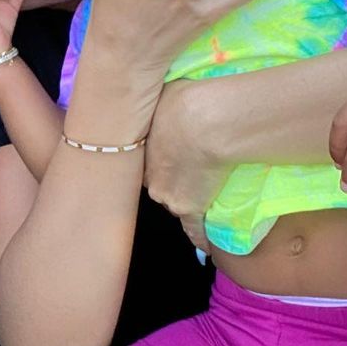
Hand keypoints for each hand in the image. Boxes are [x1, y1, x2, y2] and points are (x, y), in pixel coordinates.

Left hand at [146, 82, 225, 252]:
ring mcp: (170, 197)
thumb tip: (160, 94)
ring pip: (174, 202)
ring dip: (184, 198)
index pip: (145, 165)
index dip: (156, 161)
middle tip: (183, 171)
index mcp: (140, 153)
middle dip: (167, 180)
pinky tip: (205, 251)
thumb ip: (160, 106)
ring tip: (200, 193)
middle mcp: (150, 179)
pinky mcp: (192, 209)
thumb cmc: (182, 102)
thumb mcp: (162, 97)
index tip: (165, 157)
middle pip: (157, 185)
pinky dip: (201, 240)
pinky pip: (195, 230)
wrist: (204, 122)